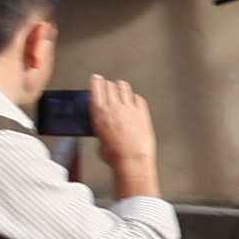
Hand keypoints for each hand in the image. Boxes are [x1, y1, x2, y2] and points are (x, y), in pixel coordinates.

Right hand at [86, 74, 158, 194]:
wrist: (132, 160)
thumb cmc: (115, 155)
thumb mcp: (99, 140)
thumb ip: (101, 127)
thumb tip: (104, 127)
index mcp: (100, 113)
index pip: (96, 88)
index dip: (95, 81)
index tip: (96, 78)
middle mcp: (114, 107)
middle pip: (110, 85)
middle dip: (108, 84)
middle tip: (107, 85)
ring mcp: (129, 108)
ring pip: (124, 87)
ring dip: (120, 87)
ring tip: (120, 89)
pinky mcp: (142, 113)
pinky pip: (138, 98)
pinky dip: (134, 98)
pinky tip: (133, 101)